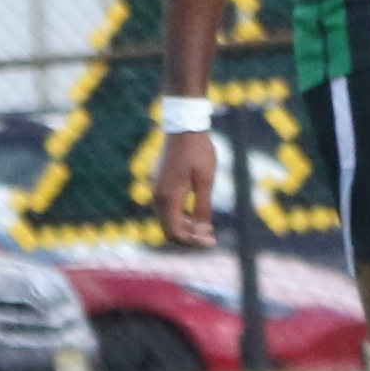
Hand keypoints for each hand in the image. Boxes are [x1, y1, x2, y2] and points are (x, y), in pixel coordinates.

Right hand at [152, 129, 219, 247]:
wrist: (185, 128)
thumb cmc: (199, 152)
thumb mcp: (206, 180)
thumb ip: (203, 206)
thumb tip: (202, 230)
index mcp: (169, 198)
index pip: (175, 233)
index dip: (193, 242)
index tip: (212, 241)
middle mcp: (158, 197)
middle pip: (169, 230)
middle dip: (190, 238)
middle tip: (212, 239)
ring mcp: (157, 191)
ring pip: (167, 221)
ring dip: (186, 229)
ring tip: (207, 230)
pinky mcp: (160, 185)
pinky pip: (167, 210)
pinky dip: (181, 218)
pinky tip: (197, 217)